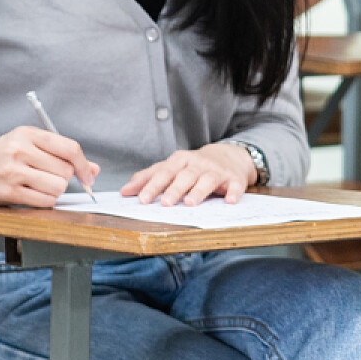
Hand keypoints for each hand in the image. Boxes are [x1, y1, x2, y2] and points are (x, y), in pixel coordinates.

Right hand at [0, 127, 99, 207]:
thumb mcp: (24, 147)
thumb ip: (59, 156)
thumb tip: (93, 170)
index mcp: (26, 133)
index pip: (70, 148)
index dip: (85, 166)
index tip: (88, 176)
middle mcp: (19, 149)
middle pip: (66, 171)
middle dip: (62, 179)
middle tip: (44, 178)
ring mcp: (13, 170)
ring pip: (58, 187)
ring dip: (52, 192)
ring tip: (34, 186)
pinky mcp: (8, 191)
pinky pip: (44, 202)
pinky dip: (44, 202)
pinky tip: (29, 195)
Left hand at [122, 142, 255, 205]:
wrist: (229, 155)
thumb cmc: (194, 165)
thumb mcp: (171, 167)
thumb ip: (149, 177)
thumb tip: (125, 191)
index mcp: (179, 161)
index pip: (162, 173)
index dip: (151, 185)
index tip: (140, 198)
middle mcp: (197, 163)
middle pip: (183, 176)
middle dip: (173, 189)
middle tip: (164, 203)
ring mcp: (216, 170)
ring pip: (206, 180)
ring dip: (198, 191)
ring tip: (190, 203)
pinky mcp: (234, 178)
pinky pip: (235, 186)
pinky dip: (233, 193)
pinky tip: (230, 201)